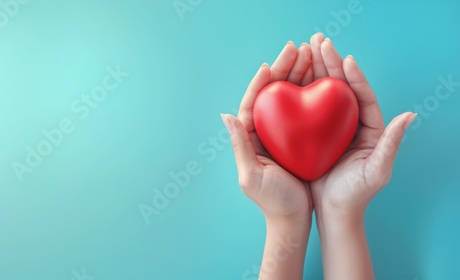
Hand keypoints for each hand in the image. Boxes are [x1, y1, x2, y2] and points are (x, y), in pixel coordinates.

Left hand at [222, 42, 313, 220]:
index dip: (261, 82)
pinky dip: (310, 92)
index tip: (271, 64)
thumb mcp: (252, 176)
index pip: (253, 102)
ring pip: (289, 97)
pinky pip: (304, 109)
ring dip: (298, 75)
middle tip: (296, 48)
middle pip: (272, 93)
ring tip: (310, 54)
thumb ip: (239, 145)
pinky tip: (320, 79)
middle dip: (283, 69)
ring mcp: (282, 133)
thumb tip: (226, 114)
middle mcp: (264, 131)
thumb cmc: (273, 201)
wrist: (292, 219)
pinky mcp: (298, 137)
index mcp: (250, 138)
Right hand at [304, 33, 415, 215]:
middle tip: (318, 41)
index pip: (361, 95)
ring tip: (303, 48)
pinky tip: (288, 76)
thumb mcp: (377, 170)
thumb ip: (391, 143)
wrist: (334, 211)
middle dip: (329, 62)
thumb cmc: (356, 194)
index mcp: (368, 128)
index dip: (353, 76)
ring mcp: (328, 125)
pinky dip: (297, 90)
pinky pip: (304, 106)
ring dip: (312, 69)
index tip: (344, 58)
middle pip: (339, 86)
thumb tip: (409, 115)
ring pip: (320, 92)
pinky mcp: (310, 132)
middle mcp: (348, 122)